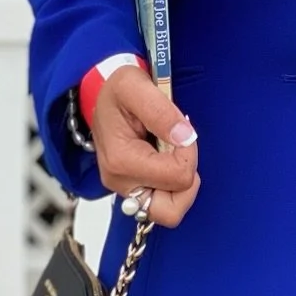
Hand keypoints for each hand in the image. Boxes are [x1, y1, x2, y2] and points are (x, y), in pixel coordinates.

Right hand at [91, 65, 201, 228]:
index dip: (190, 152)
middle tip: (179, 148)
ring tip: (173, 152)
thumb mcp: (134, 85)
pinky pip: (164, 203)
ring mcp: (126, 190)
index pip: (178, 177)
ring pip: (169, 211)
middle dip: (186, 177)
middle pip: (172, 210)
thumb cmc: (118, 90)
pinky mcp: (133, 191)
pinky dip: (173, 184)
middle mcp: (120, 183)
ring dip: (181, 183)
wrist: (105, 95)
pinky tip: (167, 159)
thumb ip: (160, 110)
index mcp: (121, 161)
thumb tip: (185, 138)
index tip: (181, 129)